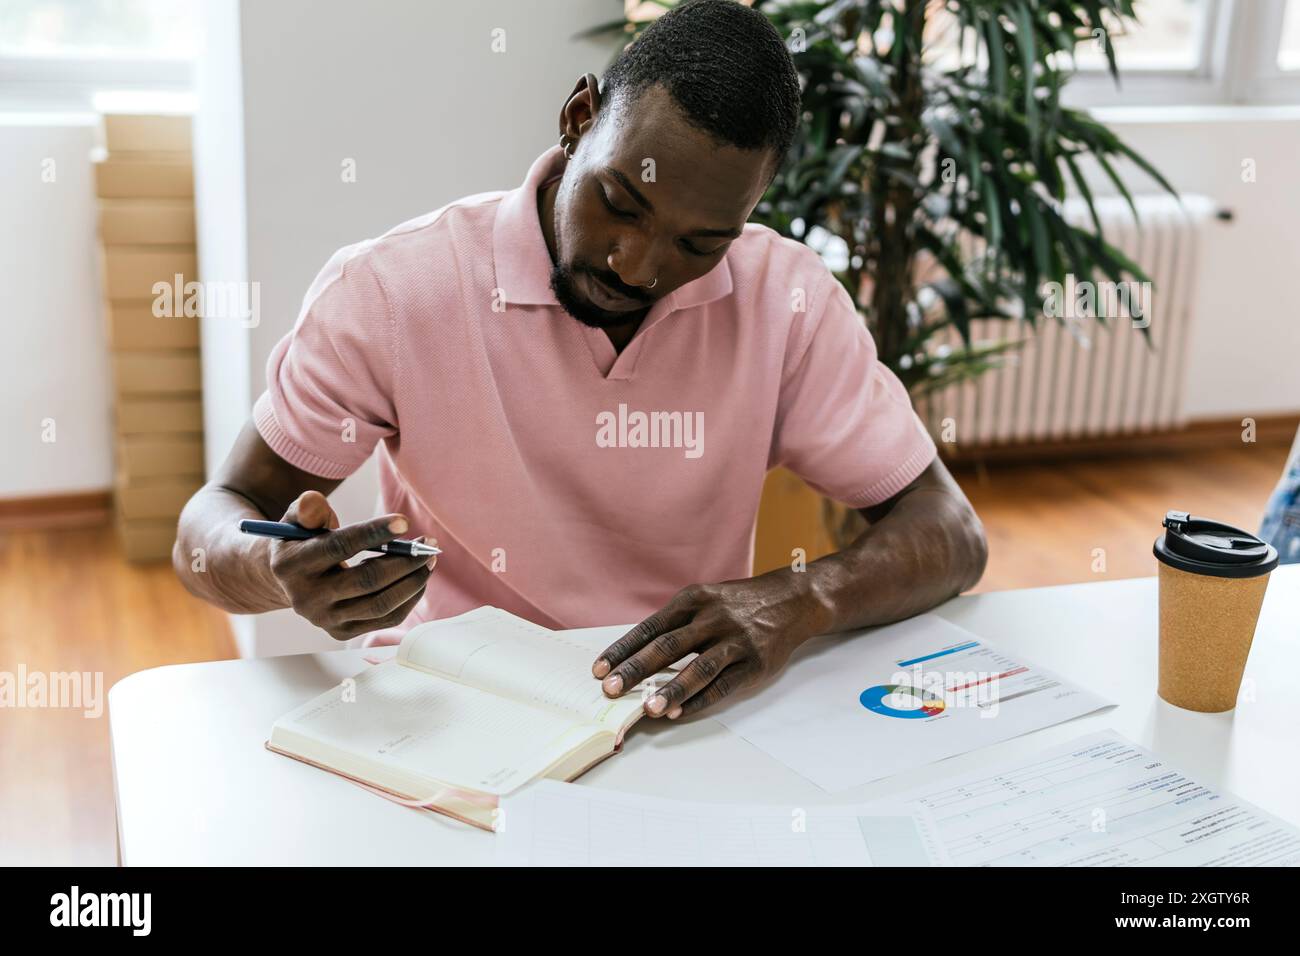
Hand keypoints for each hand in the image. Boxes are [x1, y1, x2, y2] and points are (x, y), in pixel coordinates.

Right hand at [266, 490, 436, 640]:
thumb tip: (313, 500)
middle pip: (367, 581)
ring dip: (413, 581)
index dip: (373, 533)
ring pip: (381, 604)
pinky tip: (418, 579)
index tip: (405, 522)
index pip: (339, 547)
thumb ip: (307, 509)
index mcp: (293, 565)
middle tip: (429, 544)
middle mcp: (307, 598)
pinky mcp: (342, 632)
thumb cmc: (300, 542)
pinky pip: (386, 618)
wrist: (285, 582)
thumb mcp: (296, 520)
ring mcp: (325, 619)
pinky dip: (409, 598)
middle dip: (405, 561)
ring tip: (428, 560)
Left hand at [591, 576, 819, 719]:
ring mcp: (736, 641)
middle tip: (612, 690)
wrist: (791, 600)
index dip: (623, 650)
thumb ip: (676, 623)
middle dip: (636, 670)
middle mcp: (713, 618)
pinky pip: (723, 685)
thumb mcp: (705, 600)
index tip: (600, 669)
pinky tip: (680, 713)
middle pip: (668, 647)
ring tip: (648, 709)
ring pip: (698, 668)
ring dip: (671, 690)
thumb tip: (635, 656)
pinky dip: (699, 700)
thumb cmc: (738, 604)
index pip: (650, 628)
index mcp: (694, 600)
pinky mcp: (755, 663)